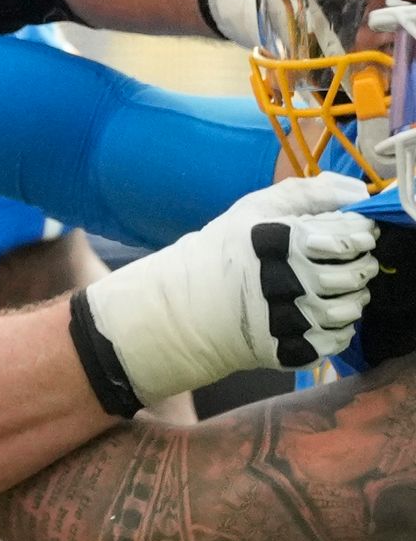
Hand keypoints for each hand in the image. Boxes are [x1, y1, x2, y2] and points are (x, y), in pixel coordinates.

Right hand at [81, 177, 377, 403]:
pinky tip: (324, 316)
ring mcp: (290, 319)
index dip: (362, 234)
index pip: (353, 236)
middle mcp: (291, 281)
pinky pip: (336, 339)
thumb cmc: (218, 256)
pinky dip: (340, 328)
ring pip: (352, 307)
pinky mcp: (287, 349)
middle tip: (350, 264)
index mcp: (286, 242)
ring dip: (353, 297)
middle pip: (357, 272)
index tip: (356, 235)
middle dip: (361, 265)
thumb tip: (358, 192)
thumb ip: (310, 192)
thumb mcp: (254, 209)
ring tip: (338, 290)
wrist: (178, 313)